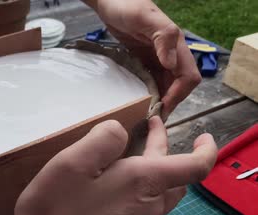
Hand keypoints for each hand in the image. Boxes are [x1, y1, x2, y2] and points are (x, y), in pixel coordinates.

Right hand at [0, 117, 216, 214]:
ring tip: (133, 154)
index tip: (203, 135)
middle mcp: (149, 207)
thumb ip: (103, 138)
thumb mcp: (73, 162)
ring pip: (160, 194)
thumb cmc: (56, 210)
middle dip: (166, 149)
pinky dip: (140, 188)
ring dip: (154, 169)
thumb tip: (120, 130)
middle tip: (151, 129)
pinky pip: (143, 208)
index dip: (205, 149)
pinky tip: (114, 186)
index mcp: (143, 182)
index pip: (194, 166)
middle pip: (176, 179)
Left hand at [84, 0, 201, 118]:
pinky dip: (151, 93)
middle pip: (180, 84)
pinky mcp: (146, 61)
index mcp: (176, 44)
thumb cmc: (127, 5)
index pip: (188, 76)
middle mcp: (170, 53)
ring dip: (161, 100)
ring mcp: (158, 58)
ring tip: (147, 115)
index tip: (163, 108)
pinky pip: (153, 81)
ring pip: (167, 85)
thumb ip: (163, 37)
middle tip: (154, 118)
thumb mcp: (144, 18)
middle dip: (171, 101)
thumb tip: (171, 64)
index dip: (179, 94)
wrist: (110, 2)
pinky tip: (141, 102)